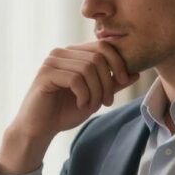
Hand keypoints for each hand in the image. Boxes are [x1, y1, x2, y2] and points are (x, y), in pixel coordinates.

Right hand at [0, 42, 140, 174]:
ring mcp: (52, 61)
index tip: (124, 81)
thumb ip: (112, 84)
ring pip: (88, 68)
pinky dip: (84, 94)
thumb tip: (136, 72)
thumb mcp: (95, 96)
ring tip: (91, 106)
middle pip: (98, 57)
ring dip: (96, 91)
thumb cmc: (64, 111)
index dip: (118, 62)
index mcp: (73, 53)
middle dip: (108, 81)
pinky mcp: (45, 74)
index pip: (103, 46)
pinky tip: (81, 104)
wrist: (39, 129)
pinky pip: (75, 79)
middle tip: (106, 102)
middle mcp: (61, 52)